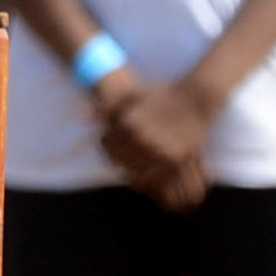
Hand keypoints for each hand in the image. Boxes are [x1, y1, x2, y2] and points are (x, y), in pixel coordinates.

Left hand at [96, 68, 215, 210]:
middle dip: (117, 159)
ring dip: (131, 173)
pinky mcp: (176, 160)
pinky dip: (148, 181)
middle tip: (123, 159)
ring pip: (135, 172)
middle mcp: (142, 138)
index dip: (106, 145)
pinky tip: (149, 174)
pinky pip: (155, 178)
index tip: (112, 144)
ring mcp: (159, 150)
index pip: (106, 144)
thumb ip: (103, 108)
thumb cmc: (161, 94)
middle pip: (118, 160)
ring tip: (135, 167)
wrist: (196, 98)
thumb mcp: (130, 96)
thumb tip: (79, 117)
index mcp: (128, 122)